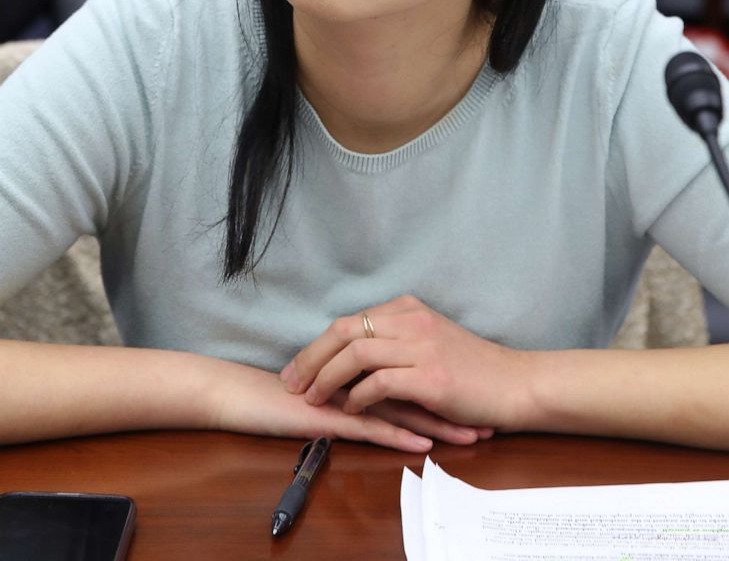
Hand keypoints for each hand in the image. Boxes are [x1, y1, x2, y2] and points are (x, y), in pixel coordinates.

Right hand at [208, 361, 482, 452]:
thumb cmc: (286, 393)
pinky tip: (423, 445)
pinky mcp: (332, 415)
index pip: (412, 372)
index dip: (446, 382)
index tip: (479, 398)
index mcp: (363, 367)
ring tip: (472, 434)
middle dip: (454, 403)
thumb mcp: (331, 390)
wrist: (246, 395)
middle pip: (416, 387)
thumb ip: (360, 386)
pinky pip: (371, 426)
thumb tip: (392, 393)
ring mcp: (347, 395)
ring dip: (438, 423)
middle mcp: (360, 377)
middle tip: (489, 417)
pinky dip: (399, 436)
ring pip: (402, 408)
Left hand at [280, 295, 532, 431]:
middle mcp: (411, 321)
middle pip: (344, 331)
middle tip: (291, 382)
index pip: (350, 320)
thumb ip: (398, 339)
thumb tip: (353, 354)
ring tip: (312, 398)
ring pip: (356, 354)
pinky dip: (358, 397)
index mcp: (409, 309)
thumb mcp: (432, 339)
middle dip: (311, 358)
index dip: (319, 345)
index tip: (299, 367)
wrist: (515, 384)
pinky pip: (379, 383)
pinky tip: (349, 410)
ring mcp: (421, 347)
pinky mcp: (430, 377)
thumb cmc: (474, 368)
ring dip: (327, 378)